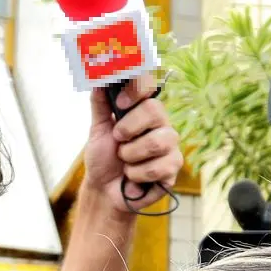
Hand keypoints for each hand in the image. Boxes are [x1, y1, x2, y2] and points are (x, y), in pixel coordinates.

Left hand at [80, 74, 181, 211]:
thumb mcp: (98, 130)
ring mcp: (170, 146)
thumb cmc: (103, 159)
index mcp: (143, 110)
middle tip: (118, 140)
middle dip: (128, 128)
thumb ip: (100, 105)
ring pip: (157, 142)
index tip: (119, 103)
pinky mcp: (173, 168)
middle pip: (155, 110)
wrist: (104, 190)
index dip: (137, 90)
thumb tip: (99, 81)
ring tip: (125, 162)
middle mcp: (161, 124)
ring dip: (130, 156)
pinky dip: (137, 175)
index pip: (149, 87)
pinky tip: (133, 178)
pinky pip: (158, 167)